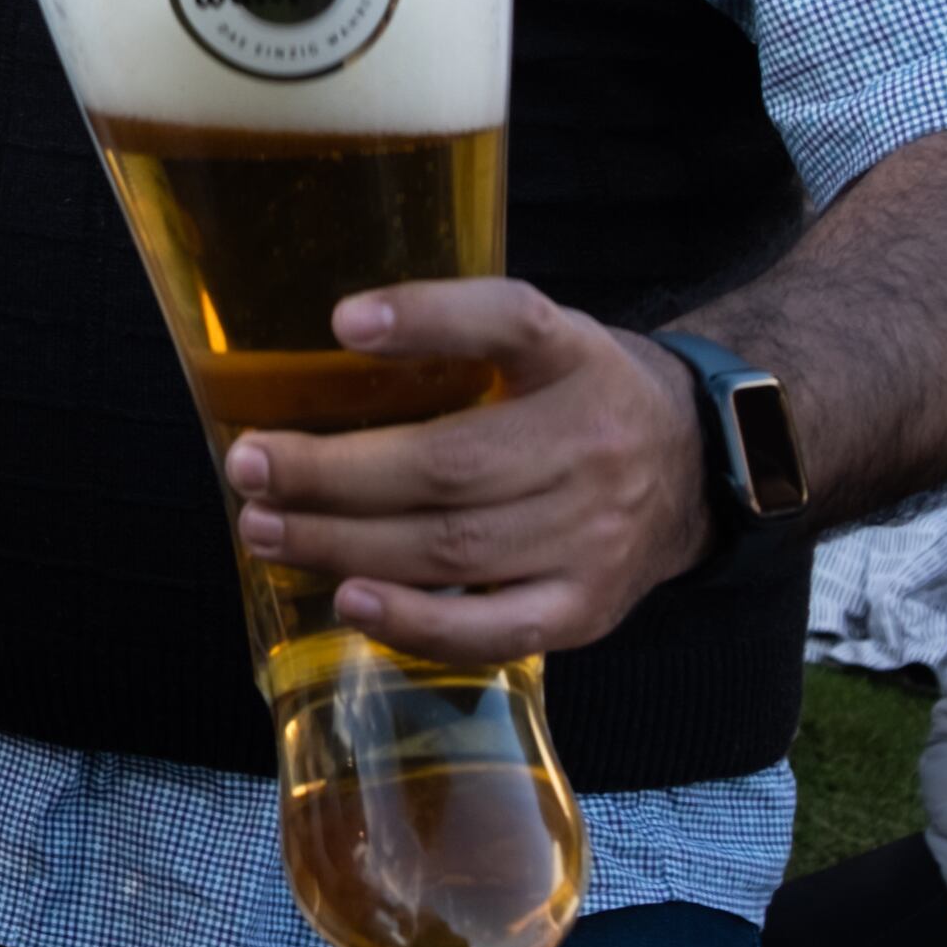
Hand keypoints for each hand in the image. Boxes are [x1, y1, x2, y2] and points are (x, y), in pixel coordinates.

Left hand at [222, 279, 709, 663]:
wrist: (698, 468)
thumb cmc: (575, 396)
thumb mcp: (541, 337)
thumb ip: (457, 338)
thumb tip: (316, 347)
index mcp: (573, 355)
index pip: (508, 322)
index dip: (428, 319)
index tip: (341, 322)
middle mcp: (589, 442)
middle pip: (451, 464)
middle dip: (333, 472)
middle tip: (249, 465)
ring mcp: (593, 534)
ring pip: (455, 548)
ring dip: (345, 543)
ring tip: (265, 528)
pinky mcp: (587, 607)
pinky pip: (495, 627)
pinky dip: (416, 622)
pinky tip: (349, 599)